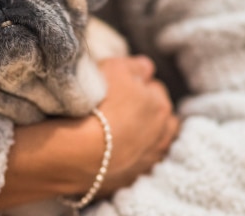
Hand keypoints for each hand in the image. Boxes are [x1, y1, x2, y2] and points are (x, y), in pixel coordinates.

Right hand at [0, 55, 178, 209]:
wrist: (82, 151)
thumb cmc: (101, 103)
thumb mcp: (117, 68)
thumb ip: (137, 66)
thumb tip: (147, 69)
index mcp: (161, 105)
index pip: (153, 88)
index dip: (137, 85)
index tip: (119, 86)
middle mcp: (162, 134)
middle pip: (156, 116)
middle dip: (143, 111)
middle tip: (118, 107)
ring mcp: (148, 160)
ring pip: (149, 141)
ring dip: (139, 134)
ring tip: (116, 130)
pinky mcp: (131, 179)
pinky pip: (134, 163)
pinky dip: (127, 155)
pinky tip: (111, 150)